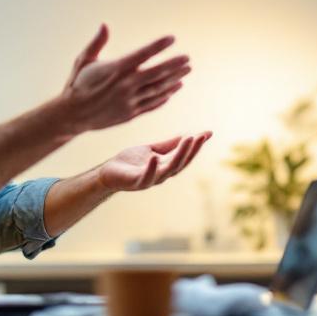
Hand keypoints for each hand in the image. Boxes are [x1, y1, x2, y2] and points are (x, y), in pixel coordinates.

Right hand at [58, 25, 190, 134]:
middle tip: (188, 59)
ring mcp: (129, 102)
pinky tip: (173, 91)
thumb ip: (97, 43)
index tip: (172, 38)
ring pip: (157, 90)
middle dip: (174, 65)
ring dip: (173, 80)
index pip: (142, 54)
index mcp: (116, 69)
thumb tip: (104, 24)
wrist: (72, 115)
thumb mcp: (84, 60)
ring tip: (186, 72)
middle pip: (156, 73)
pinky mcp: (130, 114)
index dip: (158, 46)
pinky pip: (151, 105)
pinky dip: (164, 97)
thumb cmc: (77, 84)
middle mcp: (125, 86)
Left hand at [96, 132, 212, 192]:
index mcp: (166, 165)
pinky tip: (154, 157)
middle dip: (191, 150)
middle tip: (199, 136)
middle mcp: (161, 174)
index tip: (207, 133)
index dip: (196, 146)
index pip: (185, 156)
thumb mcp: (154, 149)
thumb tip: (192, 134)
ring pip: (168, 170)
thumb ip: (171, 144)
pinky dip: (151, 168)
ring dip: (179, 156)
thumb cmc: (131, 161)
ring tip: (187, 140)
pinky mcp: (135, 182)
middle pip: (180, 163)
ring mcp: (150, 179)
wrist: (109, 172)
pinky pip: (145, 177)